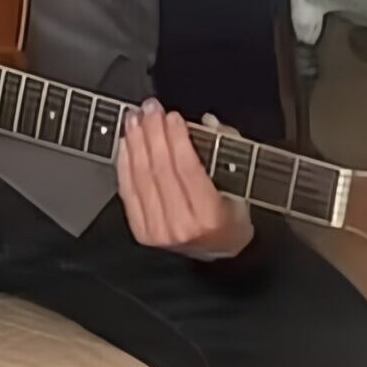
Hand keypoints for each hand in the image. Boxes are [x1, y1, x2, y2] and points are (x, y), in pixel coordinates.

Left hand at [116, 98, 253, 260]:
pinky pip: (127, 191)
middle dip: (153, 133)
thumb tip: (207, 123)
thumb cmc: (230, 222)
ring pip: (141, 177)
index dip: (177, 138)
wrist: (215, 257)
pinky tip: (126, 143)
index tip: (172, 117)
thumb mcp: (242, 190)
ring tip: (134, 119)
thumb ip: (226, 153)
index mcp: (210, 216)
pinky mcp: (141, 232)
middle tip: (150, 109)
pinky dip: (124, 163)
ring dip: (135, 142)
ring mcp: (157, 231)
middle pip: (160, 169)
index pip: (187, 168)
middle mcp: (181, 225)